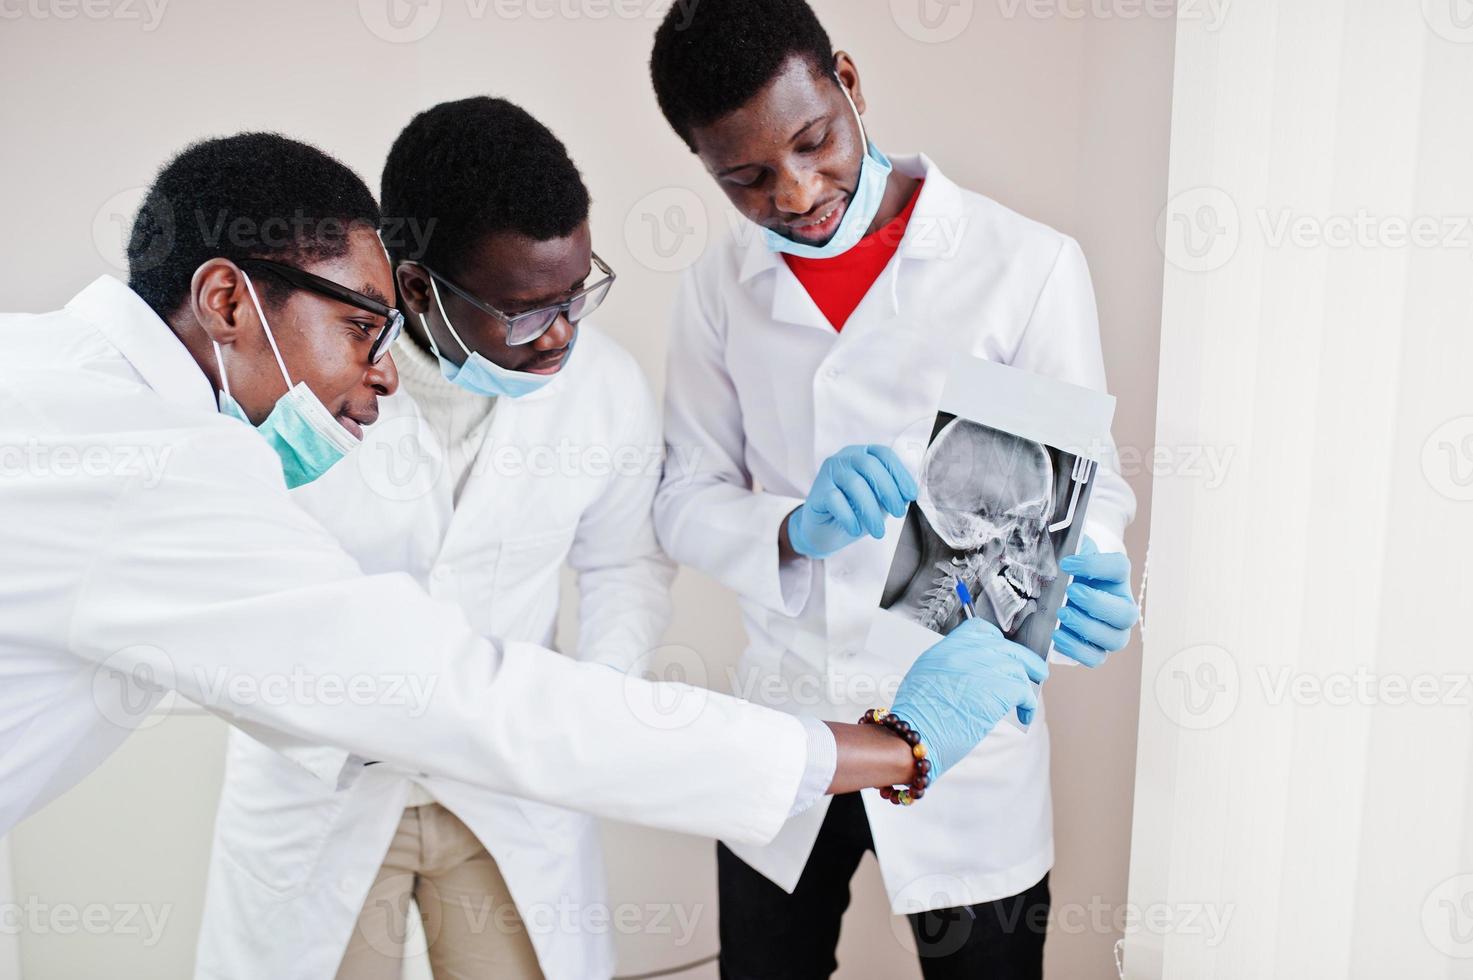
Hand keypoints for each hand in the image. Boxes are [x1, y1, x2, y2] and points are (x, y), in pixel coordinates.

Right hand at [786, 445, 917, 558]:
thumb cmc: (854, 512)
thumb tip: (906, 495)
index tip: (911, 495)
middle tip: (898, 513)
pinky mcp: (818, 490)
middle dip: (888, 490)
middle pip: (869, 465)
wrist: (824, 531)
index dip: (900, 474)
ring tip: (879, 531)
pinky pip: (835, 499)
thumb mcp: (879, 502)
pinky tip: (855, 530)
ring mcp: (829, 472)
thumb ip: (891, 494)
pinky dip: (849, 517)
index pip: (884, 455)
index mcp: (863, 455)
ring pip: (854, 483)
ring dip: (870, 510)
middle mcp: (845, 458)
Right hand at [890, 618, 1046, 782]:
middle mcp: (967, 652)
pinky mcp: (999, 689)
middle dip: (1024, 660)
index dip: (997, 641)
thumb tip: (970, 672)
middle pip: (1007, 647)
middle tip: (1036, 671)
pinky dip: (1029, 704)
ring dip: (1026, 686)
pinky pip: (1024, 691)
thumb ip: (950, 665)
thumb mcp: (925, 675)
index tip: (1004, 652)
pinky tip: (1025, 714)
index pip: (981, 629)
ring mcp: (984, 668)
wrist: (916, 733)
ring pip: (1018, 669)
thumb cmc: (916, 715)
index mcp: (947, 647)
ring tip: (1027, 701)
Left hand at [1053, 537, 1138, 666]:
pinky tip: (1057, 635)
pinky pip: (1096, 658)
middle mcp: (1121, 607)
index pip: (1119, 567)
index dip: (1096, 564)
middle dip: (1097, 604)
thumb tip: (1061, 552)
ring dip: (1087, 628)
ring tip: (1061, 615)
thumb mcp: (1070, 556)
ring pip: (1115, 640)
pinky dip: (1077, 649)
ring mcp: (1112, 632)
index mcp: (1116, 578)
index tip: (1066, 562)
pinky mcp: (1097, 650)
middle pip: (1126, 613)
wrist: (1061, 590)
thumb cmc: (1068, 572)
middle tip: (1071, 592)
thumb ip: (1070, 550)